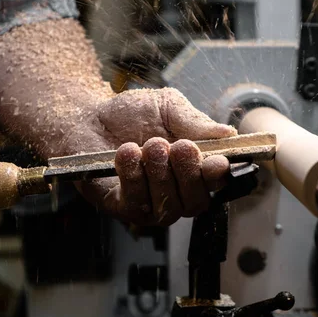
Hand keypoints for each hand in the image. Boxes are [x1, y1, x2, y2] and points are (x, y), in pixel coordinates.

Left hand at [74, 88, 236, 225]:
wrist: (88, 116)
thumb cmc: (131, 115)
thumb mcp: (168, 108)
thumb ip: (195, 121)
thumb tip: (229, 133)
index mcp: (193, 170)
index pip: (215, 184)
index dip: (218, 177)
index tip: (217, 162)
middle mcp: (175, 193)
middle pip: (196, 203)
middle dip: (189, 174)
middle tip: (178, 146)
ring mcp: (149, 204)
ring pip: (168, 208)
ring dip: (161, 175)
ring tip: (149, 145)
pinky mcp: (120, 207)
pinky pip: (135, 205)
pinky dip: (134, 178)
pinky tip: (128, 153)